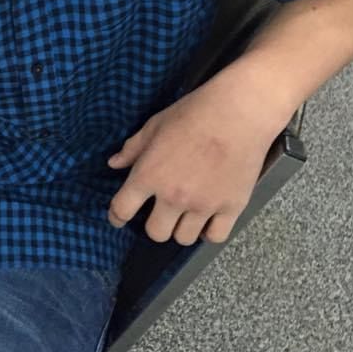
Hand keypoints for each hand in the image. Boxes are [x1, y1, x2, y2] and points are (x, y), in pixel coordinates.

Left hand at [107, 79, 278, 244]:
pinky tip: (208, 219)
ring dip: (181, 228)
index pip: (122, 209)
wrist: (238, 112)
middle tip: (161, 211)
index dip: (116, 216)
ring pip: (184, 238)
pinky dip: (209, 231)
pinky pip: (215, 237)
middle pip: (156, 232)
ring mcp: (203, 205)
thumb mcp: (154, 125)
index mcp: (149, 175)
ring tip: (186, 214)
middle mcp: (173, 196)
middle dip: (154, 224)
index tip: (118, 217)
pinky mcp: (231, 207)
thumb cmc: (192, 113)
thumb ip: (132, 148)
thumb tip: (114, 164)